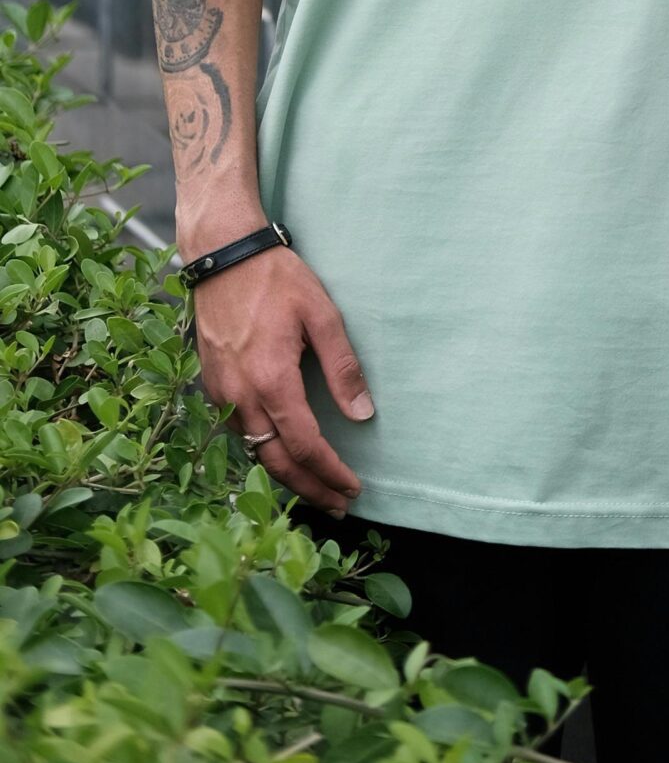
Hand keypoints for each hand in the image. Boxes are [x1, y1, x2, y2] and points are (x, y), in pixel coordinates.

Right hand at [186, 242, 374, 513]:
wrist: (223, 256)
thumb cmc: (276, 279)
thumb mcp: (321, 314)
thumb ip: (343, 367)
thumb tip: (363, 414)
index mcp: (272, 381)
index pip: (305, 446)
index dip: (330, 473)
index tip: (352, 488)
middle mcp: (241, 396)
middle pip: (276, 462)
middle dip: (309, 489)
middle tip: (338, 507)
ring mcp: (221, 394)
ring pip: (254, 451)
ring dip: (285, 475)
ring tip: (315, 488)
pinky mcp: (212, 386)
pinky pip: (239, 432)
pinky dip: (263, 451)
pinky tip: (281, 451)